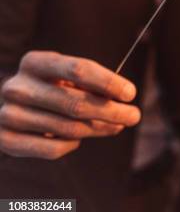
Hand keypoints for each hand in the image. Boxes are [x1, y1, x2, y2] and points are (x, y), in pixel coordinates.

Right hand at [0, 51, 140, 158]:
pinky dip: (72, 145)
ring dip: (100, 129)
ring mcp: (8, 114)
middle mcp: (17, 87)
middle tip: (135, 116)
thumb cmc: (50, 87)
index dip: (109, 82)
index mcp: (35, 62)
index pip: (79, 70)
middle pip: (76, 103)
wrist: (8, 107)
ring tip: (116, 125)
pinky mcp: (5, 140)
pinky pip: (53, 149)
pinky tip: (79, 138)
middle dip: (112, 111)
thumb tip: (125, 100)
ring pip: (68, 128)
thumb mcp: (66, 76)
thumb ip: (91, 84)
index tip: (131, 93)